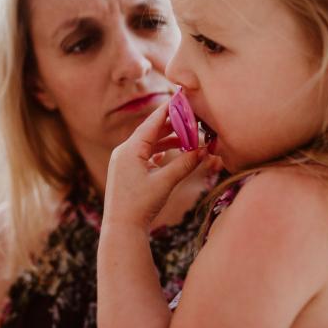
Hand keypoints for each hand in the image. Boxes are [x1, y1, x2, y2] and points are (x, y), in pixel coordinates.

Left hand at [103, 102, 206, 228]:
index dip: (168, 110)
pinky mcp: (127, 171)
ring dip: (168, 140)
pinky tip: (172, 151)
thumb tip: (205, 150)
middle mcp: (124, 151)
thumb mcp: (165, 182)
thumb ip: (185, 164)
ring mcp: (124, 161)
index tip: (181, 98)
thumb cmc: (140, 205)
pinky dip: (160, 151)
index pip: (152, 123)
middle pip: (151, 131)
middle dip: (172, 125)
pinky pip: (145, 154)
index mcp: (130, 149)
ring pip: (149, 143)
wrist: (121, 229)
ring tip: (188, 137)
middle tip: (191, 117)